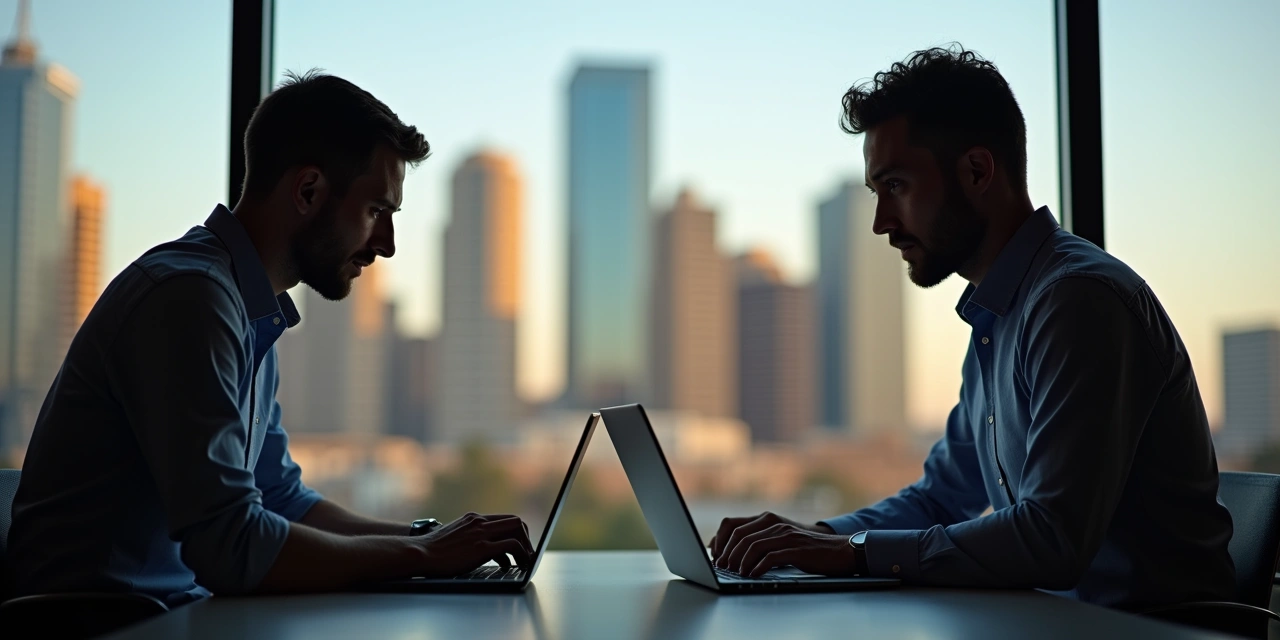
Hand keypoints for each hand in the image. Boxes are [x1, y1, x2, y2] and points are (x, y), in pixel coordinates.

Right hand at [409, 512, 534, 577]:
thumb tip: (484, 550)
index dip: (516, 532)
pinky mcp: (481, 547)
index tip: (519, 544)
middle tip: (526, 553)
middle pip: (515, 521)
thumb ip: (469, 537)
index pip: (504, 518)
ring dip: (525, 546)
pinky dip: (520, 554)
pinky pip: (511, 545)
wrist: (420, 553)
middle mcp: (479, 522)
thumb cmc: (433, 551)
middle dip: (525, 537)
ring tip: (525, 561)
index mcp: (473, 518)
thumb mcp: (454, 536)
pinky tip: (517, 564)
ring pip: (517, 529)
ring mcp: (481, 533)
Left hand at [721, 521, 858, 577]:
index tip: (714, 555)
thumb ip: (758, 540)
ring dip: (740, 562)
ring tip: (736, 573)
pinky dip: (758, 567)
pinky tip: (753, 575)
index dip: (719, 540)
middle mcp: (774, 523)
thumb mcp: (780, 538)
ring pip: (753, 546)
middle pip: (740, 536)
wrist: (838, 550)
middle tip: (722, 568)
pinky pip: (770, 557)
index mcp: (767, 519)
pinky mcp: (795, 549)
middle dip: (727, 554)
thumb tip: (729, 551)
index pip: (732, 524)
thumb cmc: (806, 548)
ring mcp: (785, 535)